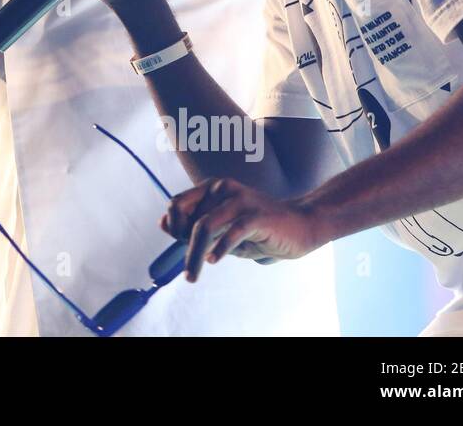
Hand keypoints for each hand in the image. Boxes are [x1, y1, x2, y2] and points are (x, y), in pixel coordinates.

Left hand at [161, 177, 329, 281]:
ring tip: (193, 275)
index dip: (173, 227)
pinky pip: (231, 231)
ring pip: (204, 226)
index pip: (177, 204)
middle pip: (188, 217)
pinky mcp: (256, 215)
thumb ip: (194, 224)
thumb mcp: (223, 228)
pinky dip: (220, 248)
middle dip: (182, 245)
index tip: (180, 248)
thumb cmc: (258, 229)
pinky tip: (215, 259)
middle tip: (190, 270)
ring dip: (194, 254)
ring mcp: (240, 200)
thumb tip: (161, 223)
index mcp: (212, 188)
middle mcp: (222, 188)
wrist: (301, 225)